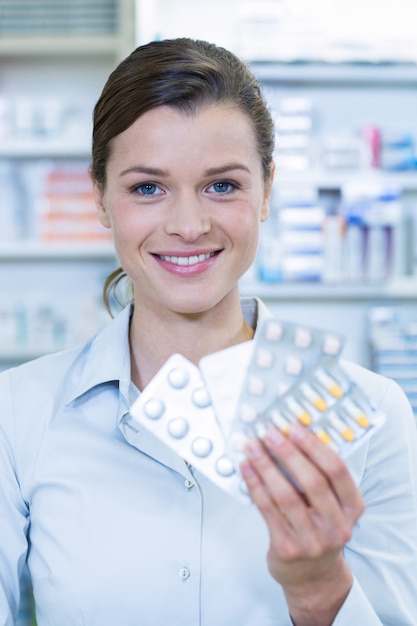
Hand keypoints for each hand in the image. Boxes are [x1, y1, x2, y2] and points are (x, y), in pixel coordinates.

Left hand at [240, 423, 364, 624]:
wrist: (313, 577)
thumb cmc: (320, 529)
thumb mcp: (332, 505)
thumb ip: (319, 475)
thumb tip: (292, 435)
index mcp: (352, 507)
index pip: (337, 470)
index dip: (314, 446)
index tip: (294, 428)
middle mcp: (336, 525)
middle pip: (312, 481)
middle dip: (288, 453)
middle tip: (270, 434)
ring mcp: (312, 540)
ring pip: (286, 495)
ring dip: (266, 466)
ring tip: (253, 448)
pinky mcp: (287, 548)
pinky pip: (267, 510)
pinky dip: (255, 485)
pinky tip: (246, 469)